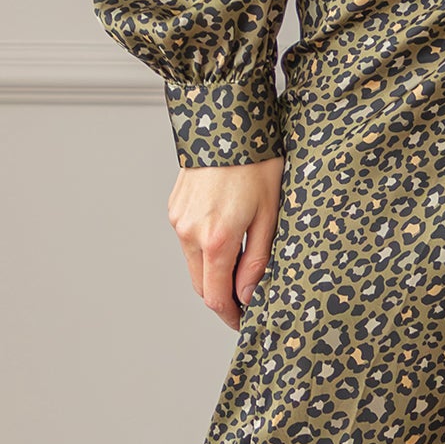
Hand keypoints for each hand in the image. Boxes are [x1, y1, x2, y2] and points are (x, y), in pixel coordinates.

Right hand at [168, 157, 282, 329]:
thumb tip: (247, 295)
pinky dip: (204, 247)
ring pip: (193, 262)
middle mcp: (189, 232)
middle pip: (200, 284)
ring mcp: (178, 219)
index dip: (229, 314)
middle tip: (245, 297)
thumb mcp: (270, 215)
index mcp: (216, 240)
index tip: (243, 320)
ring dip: (213, 270)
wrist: (229, 122)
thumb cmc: (257, 164)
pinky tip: (226, 234)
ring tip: (241, 261)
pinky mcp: (174, 206)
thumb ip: (257, 260)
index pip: (215, 297)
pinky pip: (188, 239)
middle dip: (221, 295)